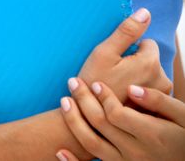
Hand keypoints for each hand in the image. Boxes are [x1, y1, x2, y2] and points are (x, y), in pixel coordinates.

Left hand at [55, 78, 184, 160]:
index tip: (95, 83)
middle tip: (72, 81)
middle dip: (83, 100)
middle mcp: (136, 152)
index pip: (117, 113)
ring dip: (74, 122)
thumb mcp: (181, 115)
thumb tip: (133, 88)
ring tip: (64, 101)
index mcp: (151, 134)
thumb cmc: (184, 134)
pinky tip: (60, 151)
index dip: (103, 96)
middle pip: (101, 124)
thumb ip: (159, 100)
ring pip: (92, 145)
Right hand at [78, 8, 171, 103]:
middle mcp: (162, 80)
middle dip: (135, 64)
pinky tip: (124, 100)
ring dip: (137, 79)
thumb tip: (145, 12)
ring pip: (150, 76)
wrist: (88, 123)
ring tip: (118, 88)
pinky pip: (149, 93)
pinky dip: (139, 94)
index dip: (129, 50)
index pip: (147, 43)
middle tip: (115, 76)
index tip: (116, 62)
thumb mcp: (104, 53)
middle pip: (150, 60)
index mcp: (150, 63)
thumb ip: (126, 31)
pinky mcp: (155, 111)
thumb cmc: (91, 84)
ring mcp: (159, 98)